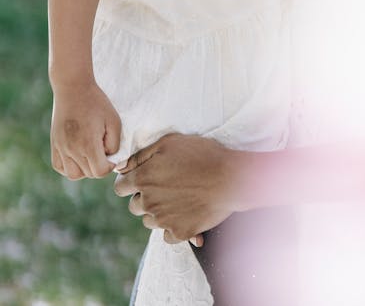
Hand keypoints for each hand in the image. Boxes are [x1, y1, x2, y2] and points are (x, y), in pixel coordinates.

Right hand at [50, 79, 120, 178]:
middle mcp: (71, 149)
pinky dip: (70, 166)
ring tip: (90, 153)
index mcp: (88, 144)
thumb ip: (115, 144)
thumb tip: (112, 161)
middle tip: (102, 149)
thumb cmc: (97, 103)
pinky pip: (60, 167)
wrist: (73, 88)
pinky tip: (78, 155)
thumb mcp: (114, 121)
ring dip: (84, 169)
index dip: (109, 166)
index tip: (112, 155)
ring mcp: (60, 148)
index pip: (99, 172)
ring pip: (73, 174)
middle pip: (88, 174)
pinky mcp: (54, 145)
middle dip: (99, 166)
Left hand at [114, 133, 239, 243]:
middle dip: (145, 197)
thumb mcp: (169, 142)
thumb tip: (120, 167)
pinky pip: (166, 235)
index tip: (144, 179)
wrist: (231, 178)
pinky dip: (174, 227)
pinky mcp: (178, 233)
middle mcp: (148, 202)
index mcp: (143, 178)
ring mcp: (162, 220)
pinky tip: (187, 213)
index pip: (120, 187)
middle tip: (166, 187)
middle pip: (134, 206)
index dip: (130, 182)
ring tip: (178, 199)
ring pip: (149, 221)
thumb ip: (140, 156)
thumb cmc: (201, 154)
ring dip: (158, 212)